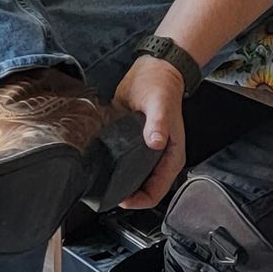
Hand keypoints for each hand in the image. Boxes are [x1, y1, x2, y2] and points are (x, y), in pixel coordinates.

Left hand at [114, 55, 186, 209]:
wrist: (153, 70)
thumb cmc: (162, 87)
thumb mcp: (160, 104)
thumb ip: (158, 123)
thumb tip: (155, 141)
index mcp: (171, 156)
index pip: (157, 192)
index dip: (139, 201)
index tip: (121, 199)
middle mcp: (159, 158)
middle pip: (144, 190)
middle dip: (127, 196)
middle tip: (105, 193)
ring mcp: (146, 153)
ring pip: (133, 179)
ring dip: (119, 183)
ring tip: (101, 182)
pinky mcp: (134, 144)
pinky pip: (124, 164)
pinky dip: (114, 169)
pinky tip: (101, 166)